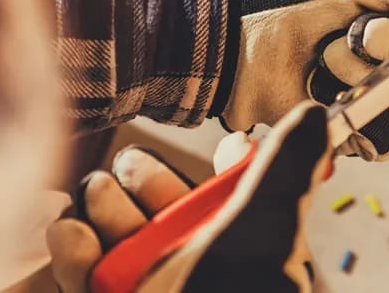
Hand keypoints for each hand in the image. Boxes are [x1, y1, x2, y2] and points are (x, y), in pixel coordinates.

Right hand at [22, 102, 330, 292]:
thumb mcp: (263, 236)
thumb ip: (283, 173)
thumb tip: (316, 114)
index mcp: (242, 248)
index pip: (235, 194)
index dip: (231, 164)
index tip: (231, 149)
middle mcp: (197, 266)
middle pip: (163, 202)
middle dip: (142, 179)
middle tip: (130, 174)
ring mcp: (148, 287)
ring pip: (117, 228)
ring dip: (102, 206)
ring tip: (99, 206)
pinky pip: (80, 268)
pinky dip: (71, 247)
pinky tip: (73, 235)